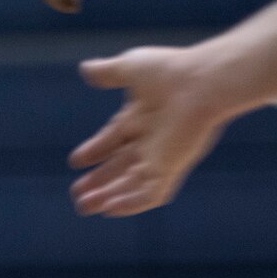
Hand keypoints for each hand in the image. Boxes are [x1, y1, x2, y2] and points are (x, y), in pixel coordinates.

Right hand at [69, 45, 234, 216]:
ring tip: (85, 207)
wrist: (201, 83)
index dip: (95, 151)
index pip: (113, 139)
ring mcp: (162, 156)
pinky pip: (150, 194)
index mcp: (140, 116)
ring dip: (109, 197)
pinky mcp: (171, 168)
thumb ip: (107, 72)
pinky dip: (131, 204)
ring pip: (132, 184)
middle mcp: (151, 140)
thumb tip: (85, 69)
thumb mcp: (129, 67)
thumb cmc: (169, 71)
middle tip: (77, 195)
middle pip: (120, 167)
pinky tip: (110, 210)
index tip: (75, 162)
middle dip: (99, 182)